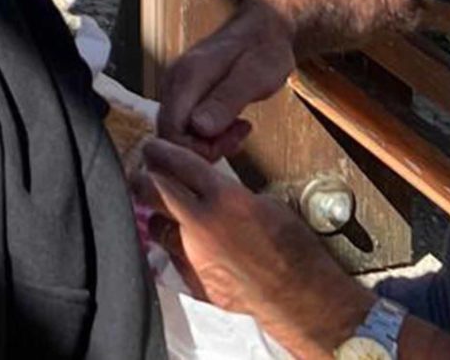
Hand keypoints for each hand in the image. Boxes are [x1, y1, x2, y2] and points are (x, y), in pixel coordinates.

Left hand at [134, 139, 371, 359]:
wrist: (305, 301)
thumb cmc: (297, 253)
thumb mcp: (268, 206)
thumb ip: (230, 194)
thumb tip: (209, 190)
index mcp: (225, 198)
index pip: (178, 163)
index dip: (161, 152)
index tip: (153, 149)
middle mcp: (202, 224)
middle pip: (151, 188)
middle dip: (145, 177)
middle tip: (145, 174)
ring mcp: (193, 254)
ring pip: (154, 224)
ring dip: (159, 216)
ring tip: (168, 214)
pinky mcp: (193, 281)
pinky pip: (170, 256)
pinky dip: (175, 247)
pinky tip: (187, 246)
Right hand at [157, 0, 295, 160]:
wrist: (262, 28)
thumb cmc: (262, 50)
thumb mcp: (254, 78)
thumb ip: (225, 101)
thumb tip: (200, 128)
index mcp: (187, 77)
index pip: (171, 130)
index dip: (198, 148)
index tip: (232, 141)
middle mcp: (173, 82)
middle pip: (169, 133)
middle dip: (204, 147)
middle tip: (238, 136)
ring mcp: (176, 86)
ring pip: (176, 131)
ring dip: (207, 141)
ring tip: (238, 129)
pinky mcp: (183, 92)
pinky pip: (185, 123)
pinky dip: (207, 133)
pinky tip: (229, 124)